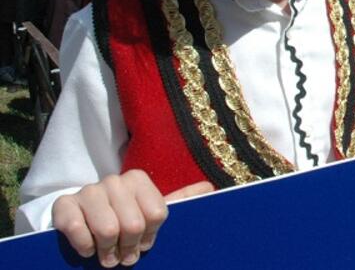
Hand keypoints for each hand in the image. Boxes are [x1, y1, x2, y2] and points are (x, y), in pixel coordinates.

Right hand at [52, 171, 212, 266]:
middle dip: (129, 247)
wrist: (80, 217)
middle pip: (133, 225)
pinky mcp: (64, 205)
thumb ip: (181, 199)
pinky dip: (85, 247)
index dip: (151, 236)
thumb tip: (209, 188)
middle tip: (124, 256)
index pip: (157, 214)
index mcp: (137, 179)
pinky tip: (88, 249)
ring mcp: (87, 191)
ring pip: (107, 230)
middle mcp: (113, 180)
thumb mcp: (150, 209)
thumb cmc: (122, 216)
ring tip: (108, 256)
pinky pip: (78, 230)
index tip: (145, 243)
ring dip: (107, 251)